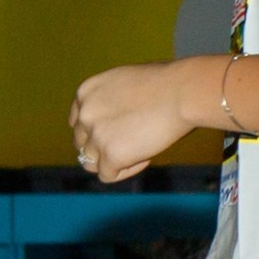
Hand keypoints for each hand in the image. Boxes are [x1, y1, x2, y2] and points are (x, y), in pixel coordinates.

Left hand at [71, 59, 219, 182]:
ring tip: (141, 152)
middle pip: (82, 144)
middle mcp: (85, 114)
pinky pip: (108, 175)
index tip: (116, 133)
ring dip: (113, 161)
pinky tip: (146, 158)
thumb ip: (112, 100)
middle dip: (102, 148)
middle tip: (131, 145)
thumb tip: (119, 117)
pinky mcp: (111, 156)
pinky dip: (126, 171)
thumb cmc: (166, 83)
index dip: (95, 131)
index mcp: (86, 92)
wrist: (181, 93)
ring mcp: (96, 136)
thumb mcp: (126, 83)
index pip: (77, 122)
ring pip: (91, 163)